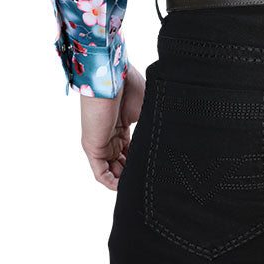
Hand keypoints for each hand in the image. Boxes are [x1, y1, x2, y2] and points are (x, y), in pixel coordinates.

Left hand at [80, 64, 146, 190]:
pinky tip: (123, 187)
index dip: (139, 160)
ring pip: (112, 171)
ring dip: (123, 180)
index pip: (130, 151)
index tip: (151, 166)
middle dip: (132, 172)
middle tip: (146, 177)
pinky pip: (101, 173)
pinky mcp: (93, 148)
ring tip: (137, 184)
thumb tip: (171, 137)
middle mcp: (110, 136)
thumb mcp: (146, 108)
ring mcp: (101, 142)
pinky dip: (111, 183)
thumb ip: (152, 125)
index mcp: (121, 126)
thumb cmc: (128, 84)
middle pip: (121, 163)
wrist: (112, 76)